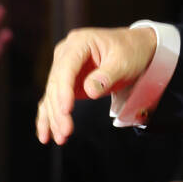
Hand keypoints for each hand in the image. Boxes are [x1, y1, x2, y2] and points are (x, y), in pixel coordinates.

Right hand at [36, 26, 156, 145]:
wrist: (136, 48)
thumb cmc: (130, 51)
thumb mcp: (123, 62)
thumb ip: (107, 75)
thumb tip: (89, 91)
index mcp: (79, 42)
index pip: (66, 68)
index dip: (63, 90)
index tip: (66, 110)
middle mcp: (66, 53)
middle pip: (56, 84)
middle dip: (59, 110)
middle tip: (66, 132)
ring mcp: (64, 67)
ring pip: (52, 95)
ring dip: (54, 117)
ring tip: (61, 138)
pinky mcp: (67, 81)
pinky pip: (54, 99)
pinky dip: (50, 116)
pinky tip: (46, 134)